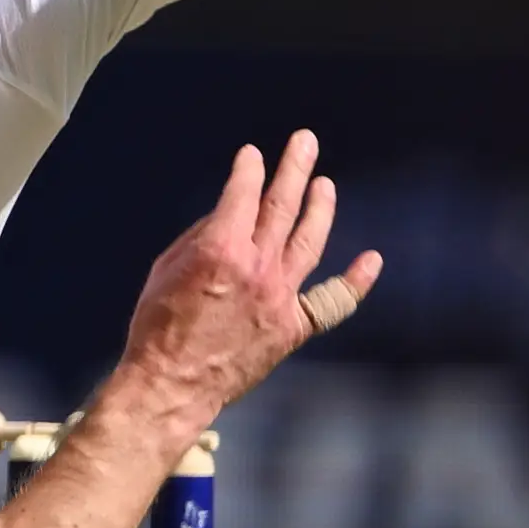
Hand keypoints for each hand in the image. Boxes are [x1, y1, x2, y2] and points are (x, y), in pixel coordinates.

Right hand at [117, 133, 379, 424]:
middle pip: (283, 206)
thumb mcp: (166, 269)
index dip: (249, 169)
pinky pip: (332, 302)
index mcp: (221, 248)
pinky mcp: (293, 328)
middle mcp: (258, 266)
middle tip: (306, 142)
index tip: (252, 156)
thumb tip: (229, 216)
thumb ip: (201, 236)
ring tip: (326, 185)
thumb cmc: (158, 328)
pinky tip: (371, 259)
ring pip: (310, 241)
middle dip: (295, 169)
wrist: (172, 385)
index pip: (243, 193)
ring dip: (321, 208)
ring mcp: (280, 298)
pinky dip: (355, 281)